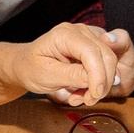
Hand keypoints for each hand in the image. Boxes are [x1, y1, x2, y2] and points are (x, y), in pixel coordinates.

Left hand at [14, 25, 133, 105]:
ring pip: (109, 62)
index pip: (91, 52)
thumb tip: (93, 80)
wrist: (24, 65)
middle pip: (106, 56)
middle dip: (102, 83)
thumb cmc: (30, 67)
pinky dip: (97, 82)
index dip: (98, 75)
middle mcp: (79, 32)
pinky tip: (83, 91)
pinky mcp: (91, 48)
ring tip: (80, 97)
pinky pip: (104, 65)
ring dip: (100, 85)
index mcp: (64, 34)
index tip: (94, 95)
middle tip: (88, 100)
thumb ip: (71, 75)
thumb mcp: (46, 75)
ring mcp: (87, 38)